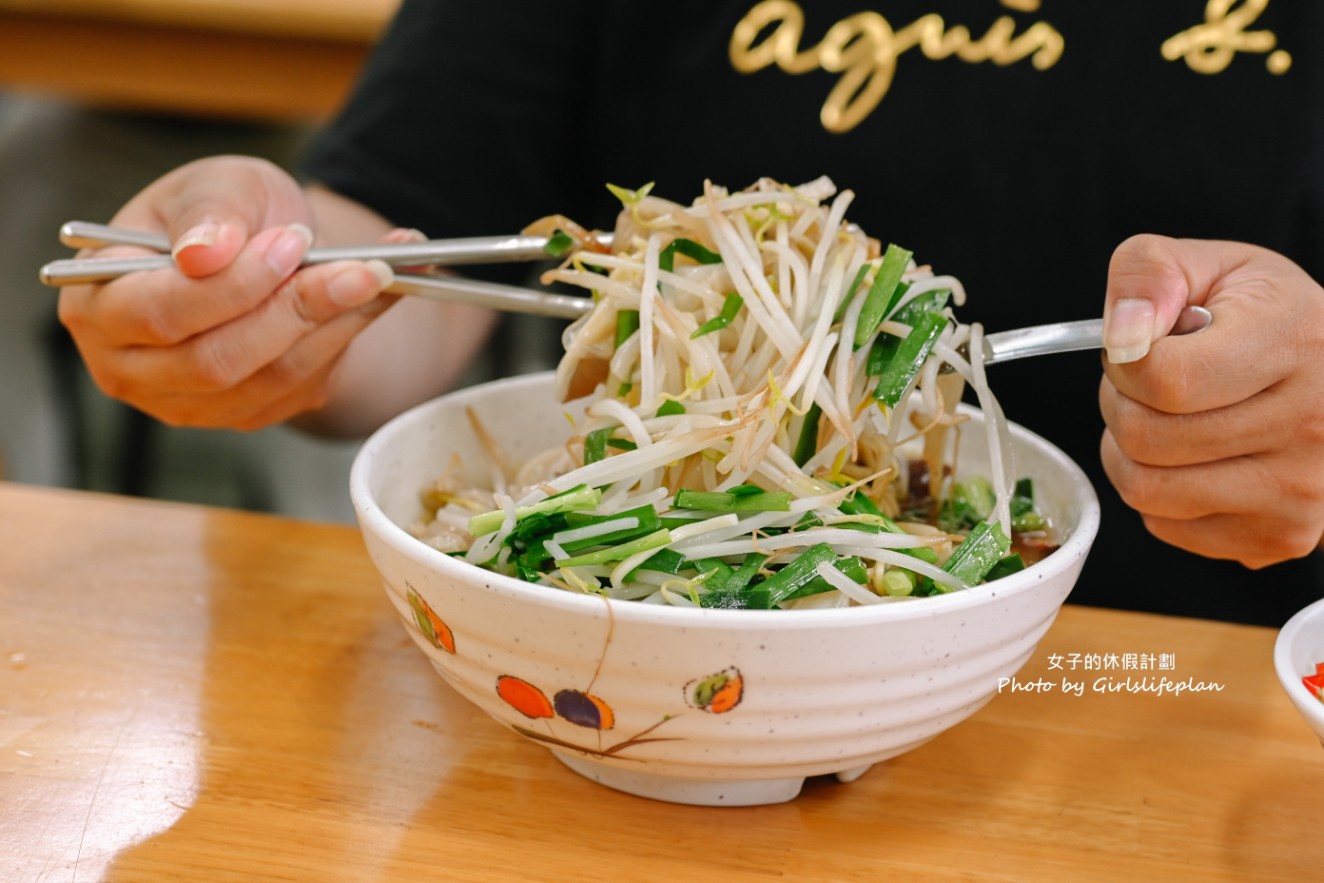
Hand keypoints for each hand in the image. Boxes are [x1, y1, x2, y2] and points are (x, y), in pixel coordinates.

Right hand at [57, 156, 398, 429]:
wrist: (261, 246)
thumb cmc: (222, 213)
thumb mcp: (215, 185)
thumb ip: (209, 213)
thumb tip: (204, 255)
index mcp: (98, 305)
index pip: (160, 313)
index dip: (234, 285)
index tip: (294, 244)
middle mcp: (131, 368)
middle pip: (218, 361)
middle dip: (298, 310)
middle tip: (361, 267)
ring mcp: (188, 401)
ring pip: (273, 378)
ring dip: (337, 325)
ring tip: (380, 272)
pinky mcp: (245, 414)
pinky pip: (304, 386)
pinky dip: (349, 337)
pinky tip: (376, 296)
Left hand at [1099, 234, 1323, 567]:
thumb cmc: (1267, 321)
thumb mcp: (1212, 268)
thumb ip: (1148, 272)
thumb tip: (1122, 333)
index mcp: (1296, 341)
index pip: (1164, 379)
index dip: (1124, 362)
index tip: (1140, 347)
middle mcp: (1311, 423)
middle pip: (1144, 438)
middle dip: (1121, 404)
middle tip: (1148, 385)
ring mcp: (1300, 489)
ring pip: (1145, 490)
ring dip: (1130, 453)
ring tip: (1166, 419)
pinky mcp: (1282, 536)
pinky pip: (1165, 525)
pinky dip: (1157, 493)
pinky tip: (1193, 458)